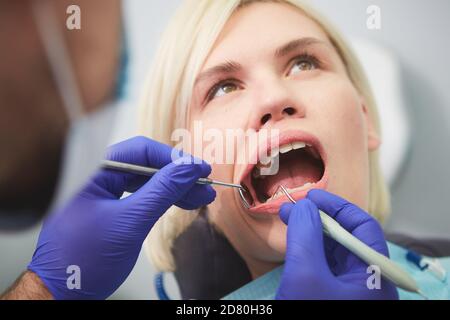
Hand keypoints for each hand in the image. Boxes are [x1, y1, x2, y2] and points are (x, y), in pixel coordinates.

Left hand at [28, 136, 215, 298]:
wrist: (61, 295)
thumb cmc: (84, 260)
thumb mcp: (130, 223)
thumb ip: (162, 191)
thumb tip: (190, 168)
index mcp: (92, 171)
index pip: (140, 151)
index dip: (174, 159)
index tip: (200, 170)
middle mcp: (96, 176)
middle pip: (145, 165)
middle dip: (177, 176)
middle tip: (203, 186)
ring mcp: (102, 193)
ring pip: (145, 181)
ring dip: (174, 189)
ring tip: (200, 198)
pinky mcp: (108, 209)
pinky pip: (139, 196)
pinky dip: (161, 200)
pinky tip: (180, 203)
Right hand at [276, 189, 397, 299]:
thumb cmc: (309, 317)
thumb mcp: (305, 274)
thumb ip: (305, 235)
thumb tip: (305, 206)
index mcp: (376, 276)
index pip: (364, 227)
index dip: (337, 207)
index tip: (311, 197)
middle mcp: (369, 281)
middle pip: (348, 237)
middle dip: (318, 218)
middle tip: (293, 207)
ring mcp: (352, 291)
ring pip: (335, 251)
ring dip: (311, 232)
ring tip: (288, 219)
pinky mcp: (335, 296)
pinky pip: (326, 266)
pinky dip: (310, 250)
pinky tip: (294, 241)